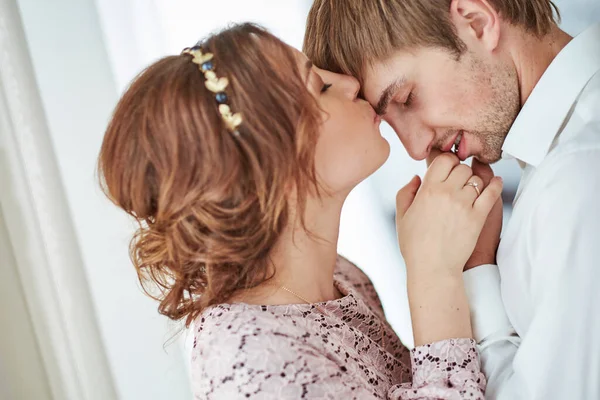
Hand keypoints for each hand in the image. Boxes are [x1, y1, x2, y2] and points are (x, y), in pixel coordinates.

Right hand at [396, 153, 502, 277]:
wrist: (433, 269)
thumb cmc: (415, 245)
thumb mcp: (401, 216)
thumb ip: (405, 192)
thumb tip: (416, 177)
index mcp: (427, 190)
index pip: (444, 160)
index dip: (447, 162)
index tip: (447, 170)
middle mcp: (447, 193)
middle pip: (462, 168)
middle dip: (460, 172)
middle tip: (458, 182)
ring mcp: (464, 204)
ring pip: (476, 179)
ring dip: (473, 182)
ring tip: (469, 192)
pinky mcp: (478, 217)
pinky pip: (491, 193)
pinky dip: (495, 185)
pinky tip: (495, 183)